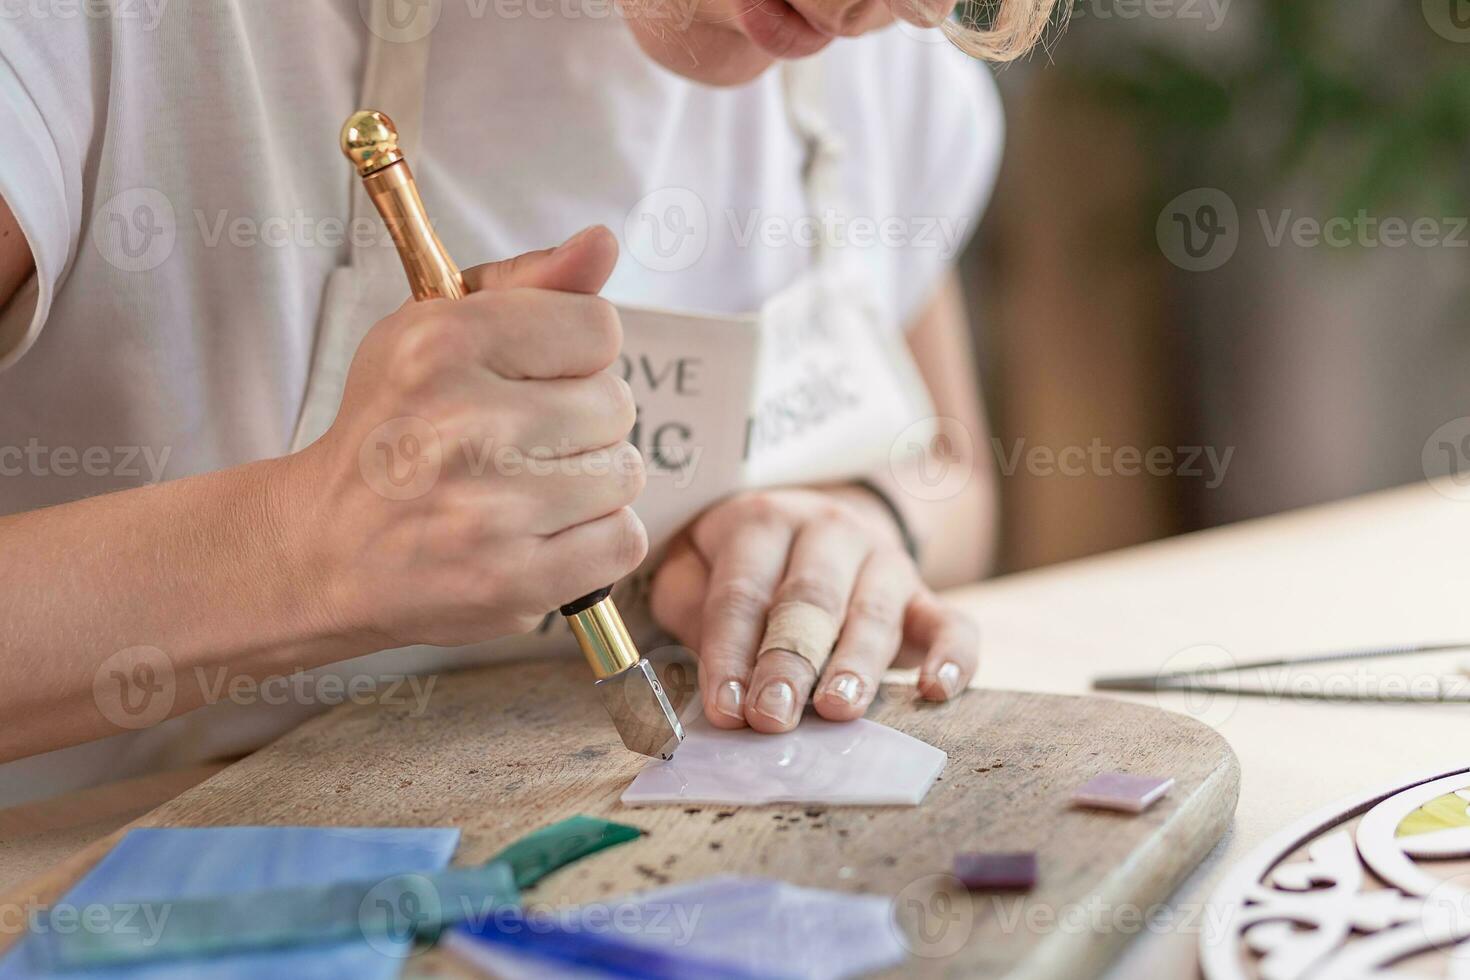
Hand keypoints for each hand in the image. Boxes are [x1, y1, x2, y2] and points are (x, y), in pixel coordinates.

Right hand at [289, 226, 648, 648]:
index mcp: (442, 344)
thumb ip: (527, 283)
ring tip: (528, 489)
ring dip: (591, 483)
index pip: (598, 327)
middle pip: (617, 404)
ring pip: (625, 474)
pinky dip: (596, 540)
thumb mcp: (432, 331)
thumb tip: (604, 242)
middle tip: (521, 442)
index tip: (534, 378)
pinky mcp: (512, 582)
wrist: (321, 551)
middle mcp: (464, 424)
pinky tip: (543, 533)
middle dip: (582, 421)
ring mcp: (489, 511)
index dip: (576, 354)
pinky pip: (623, 541)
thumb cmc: (390, 431)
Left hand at [648, 487, 977, 731]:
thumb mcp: (697, 568)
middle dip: (789, 662)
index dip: (729, 653)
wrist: (820, 523)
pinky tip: (935, 689)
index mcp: (764, 522)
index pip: (742, 593)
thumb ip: (689, 610)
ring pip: (873, 613)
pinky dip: (951, 656)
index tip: (724, 709)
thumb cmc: (745, 564)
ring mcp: (884, 562)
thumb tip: (704, 674)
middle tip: (773, 716)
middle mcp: (829, 532)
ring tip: (838, 709)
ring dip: (855, 665)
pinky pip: (951, 623)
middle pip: (809, 600)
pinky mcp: (925, 596)